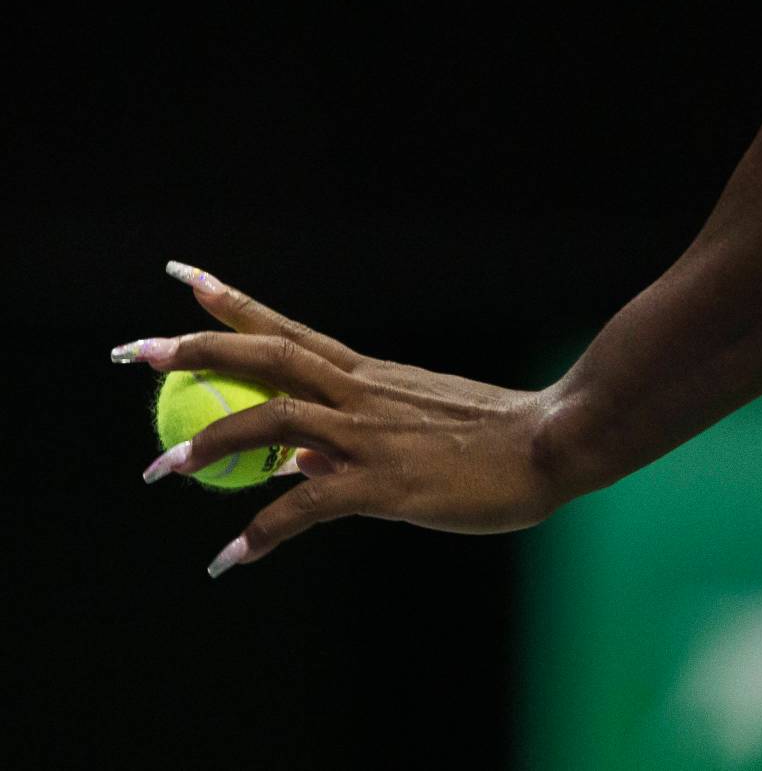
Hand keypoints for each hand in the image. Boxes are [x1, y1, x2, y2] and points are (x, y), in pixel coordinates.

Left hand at [112, 262, 563, 576]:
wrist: (550, 443)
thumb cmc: (494, 434)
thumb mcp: (416, 422)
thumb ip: (356, 437)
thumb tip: (301, 462)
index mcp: (369, 375)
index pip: (288, 331)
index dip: (233, 306)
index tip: (184, 282)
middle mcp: (361, 393)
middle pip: (266, 357)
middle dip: (197, 348)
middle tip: (135, 350)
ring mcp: (371, 436)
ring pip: (274, 421)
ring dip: (210, 442)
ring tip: (160, 470)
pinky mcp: (387, 484)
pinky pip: (308, 506)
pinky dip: (265, 530)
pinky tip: (233, 556)